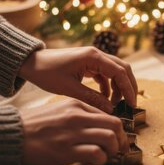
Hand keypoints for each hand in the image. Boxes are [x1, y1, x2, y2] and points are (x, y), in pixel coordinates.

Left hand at [19, 47, 137, 112]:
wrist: (31, 63)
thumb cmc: (47, 73)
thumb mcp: (69, 89)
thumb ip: (92, 98)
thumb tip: (110, 110)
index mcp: (93, 57)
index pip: (120, 72)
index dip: (129, 89)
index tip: (132, 105)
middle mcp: (96, 54)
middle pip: (122, 69)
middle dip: (129, 86)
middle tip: (131, 104)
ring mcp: (93, 58)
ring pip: (115, 71)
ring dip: (118, 87)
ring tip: (115, 105)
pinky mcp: (88, 64)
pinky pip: (105, 74)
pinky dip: (108, 86)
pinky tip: (104, 99)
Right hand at [20, 98, 127, 164]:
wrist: (9, 135)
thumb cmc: (31, 126)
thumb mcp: (56, 111)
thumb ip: (76, 115)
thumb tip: (94, 126)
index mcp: (75, 105)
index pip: (107, 114)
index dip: (116, 128)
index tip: (117, 137)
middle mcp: (77, 117)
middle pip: (114, 124)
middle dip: (122, 138)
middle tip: (120, 148)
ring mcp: (73, 133)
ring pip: (110, 138)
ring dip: (113, 149)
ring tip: (107, 156)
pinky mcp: (67, 150)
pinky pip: (97, 153)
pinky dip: (101, 159)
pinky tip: (95, 161)